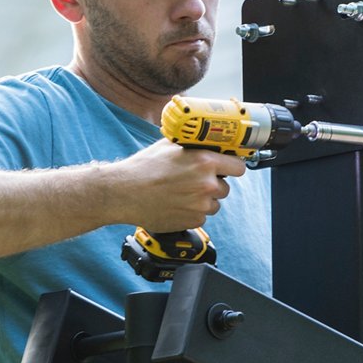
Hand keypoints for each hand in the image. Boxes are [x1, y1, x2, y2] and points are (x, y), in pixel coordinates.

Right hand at [109, 139, 247, 231]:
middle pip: (226, 187)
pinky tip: (175, 204)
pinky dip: (192, 212)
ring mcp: (201, 205)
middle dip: (213, 184)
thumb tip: (205, 142)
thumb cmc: (143, 168)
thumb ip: (192, 145)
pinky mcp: (193, 221)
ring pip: (214, 204)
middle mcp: (206, 184)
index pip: (238, 166)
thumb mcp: (169, 145)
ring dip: (203, 200)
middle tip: (193, 181)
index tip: (227, 168)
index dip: (232, 167)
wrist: (124, 193)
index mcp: (204, 162)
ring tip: (181, 193)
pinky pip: (201, 217)